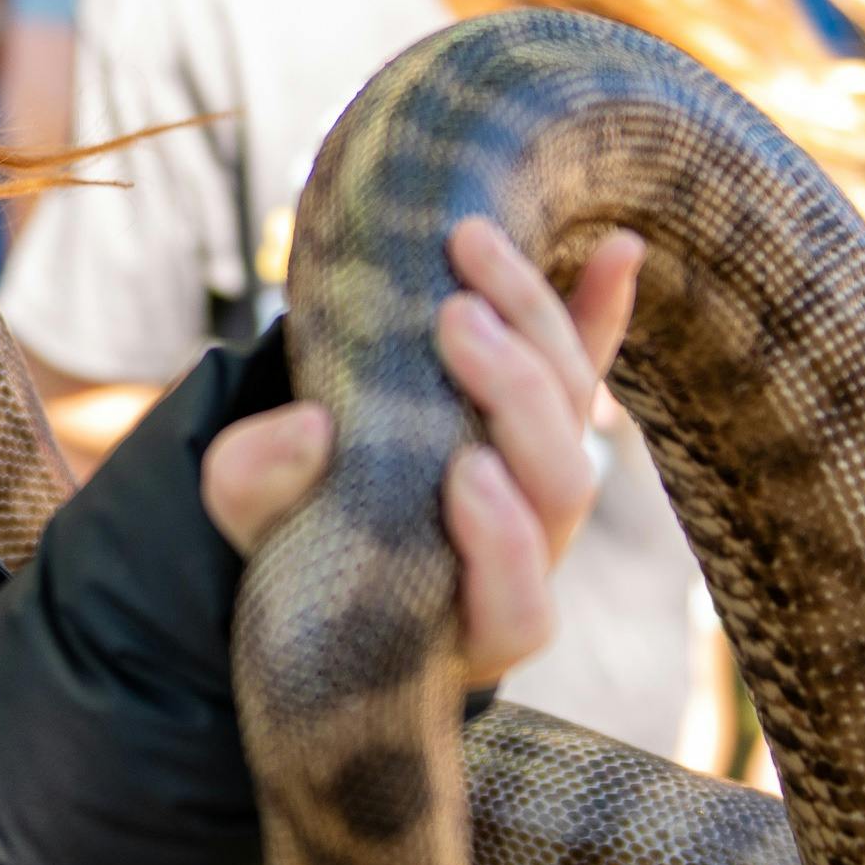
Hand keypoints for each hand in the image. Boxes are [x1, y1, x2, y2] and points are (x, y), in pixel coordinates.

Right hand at [202, 218, 642, 684]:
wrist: (300, 496)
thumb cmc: (276, 532)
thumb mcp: (246, 518)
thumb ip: (260, 488)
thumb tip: (312, 427)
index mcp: (462, 620)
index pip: (518, 608)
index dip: (505, 544)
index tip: (462, 472)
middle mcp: (522, 552)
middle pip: (561, 484)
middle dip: (517, 394)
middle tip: (455, 319)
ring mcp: (538, 479)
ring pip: (572, 409)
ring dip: (534, 321)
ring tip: (472, 245)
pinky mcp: (540, 414)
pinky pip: (590, 364)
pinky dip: (602, 307)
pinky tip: (619, 247)